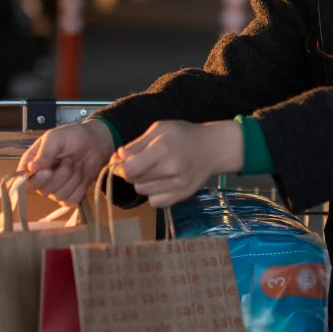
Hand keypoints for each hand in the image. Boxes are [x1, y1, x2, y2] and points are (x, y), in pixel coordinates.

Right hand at [18, 119, 116, 204]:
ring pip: (60, 195)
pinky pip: (72, 200)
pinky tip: (82, 175)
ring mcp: (56, 189)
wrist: (96, 142)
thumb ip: (44, 152)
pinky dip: (80, 187)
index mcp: (32, 164)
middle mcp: (41, 179)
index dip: (38, 179)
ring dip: (73, 179)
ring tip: (77, 164)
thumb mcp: (56, 137)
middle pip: (44, 190)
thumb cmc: (73, 136)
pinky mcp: (70, 195)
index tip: (49, 170)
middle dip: (61, 175)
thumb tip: (31, 168)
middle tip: (69, 159)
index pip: (26, 181)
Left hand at [116, 120, 243, 208]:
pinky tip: (160, 183)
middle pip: (134, 180)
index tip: (121, 160)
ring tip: (153, 171)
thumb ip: (137, 144)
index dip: (119, 166)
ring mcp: (177, 185)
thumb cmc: (183, 135)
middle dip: (131, 172)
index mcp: (162, 149)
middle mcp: (169, 170)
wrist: (213, 149)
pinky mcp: (181, 196)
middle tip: (140, 162)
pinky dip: (153, 194)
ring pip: (143, 191)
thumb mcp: (159, 129)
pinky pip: (155, 202)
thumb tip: (119, 157)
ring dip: (142, 182)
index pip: (129, 169)